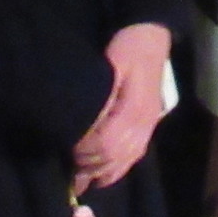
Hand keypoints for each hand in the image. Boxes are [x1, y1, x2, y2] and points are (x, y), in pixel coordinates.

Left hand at [73, 23, 169, 195]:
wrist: (151, 38)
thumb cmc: (128, 48)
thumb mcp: (111, 64)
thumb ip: (100, 94)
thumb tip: (83, 122)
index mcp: (134, 110)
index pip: (106, 143)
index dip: (84, 150)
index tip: (66, 148)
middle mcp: (144, 124)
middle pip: (114, 157)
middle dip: (89, 165)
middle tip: (67, 165)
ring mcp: (148, 128)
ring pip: (124, 162)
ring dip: (101, 172)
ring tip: (80, 178)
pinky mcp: (148, 128)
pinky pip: (134, 158)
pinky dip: (116, 171)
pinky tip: (101, 177)